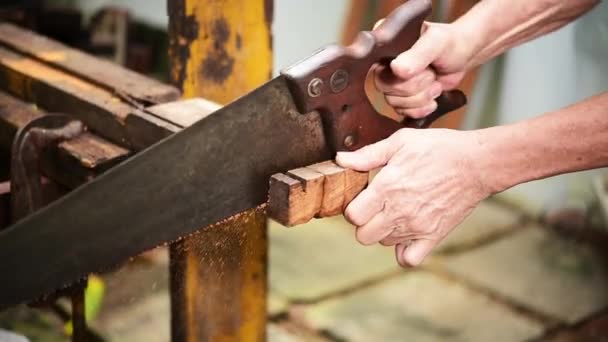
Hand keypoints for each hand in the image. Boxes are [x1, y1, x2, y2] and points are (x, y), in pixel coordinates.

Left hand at [336, 128, 491, 266]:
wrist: (477, 163)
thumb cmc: (439, 148)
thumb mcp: (400, 142)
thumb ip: (367, 155)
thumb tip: (340, 159)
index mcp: (387, 188)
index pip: (352, 215)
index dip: (353, 207)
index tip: (363, 198)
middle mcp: (399, 211)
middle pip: (363, 236)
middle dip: (365, 222)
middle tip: (376, 207)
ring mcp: (416, 227)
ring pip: (383, 244)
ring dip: (384, 232)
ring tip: (396, 213)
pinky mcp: (433, 236)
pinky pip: (408, 259)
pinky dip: (403, 251)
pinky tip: (406, 234)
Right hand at [374, 22, 474, 117]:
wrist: (463, 56)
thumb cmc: (449, 43)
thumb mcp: (435, 42)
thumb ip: (417, 55)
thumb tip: (397, 69)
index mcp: (386, 48)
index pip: (379, 70)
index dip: (402, 77)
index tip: (425, 70)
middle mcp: (385, 66)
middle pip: (386, 89)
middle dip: (416, 87)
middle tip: (432, 76)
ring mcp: (393, 83)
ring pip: (394, 103)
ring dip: (421, 98)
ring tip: (435, 84)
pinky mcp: (403, 98)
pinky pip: (403, 112)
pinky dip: (421, 109)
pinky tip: (433, 99)